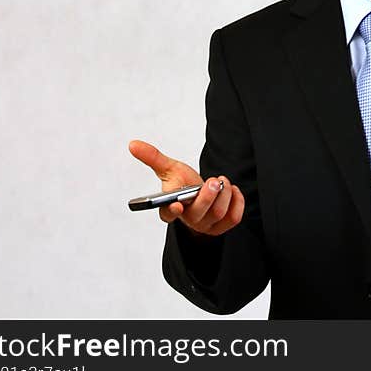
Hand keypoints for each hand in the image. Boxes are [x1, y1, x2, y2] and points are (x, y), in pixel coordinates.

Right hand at [128, 139, 244, 236]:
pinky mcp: (222, 226)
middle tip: (213, 181)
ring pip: (219, 213)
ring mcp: (205, 225)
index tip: (176, 203)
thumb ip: (153, 157)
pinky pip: (234, 217)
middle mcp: (188, 220)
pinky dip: (237, 200)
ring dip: (224, 193)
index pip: (167, 215)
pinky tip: (232, 190)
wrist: (201, 194)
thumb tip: (133, 144)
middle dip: (208, 194)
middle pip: (199, 213)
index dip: (172, 210)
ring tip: (222, 182)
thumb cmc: (183, 183)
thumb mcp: (169, 169)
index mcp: (170, 208)